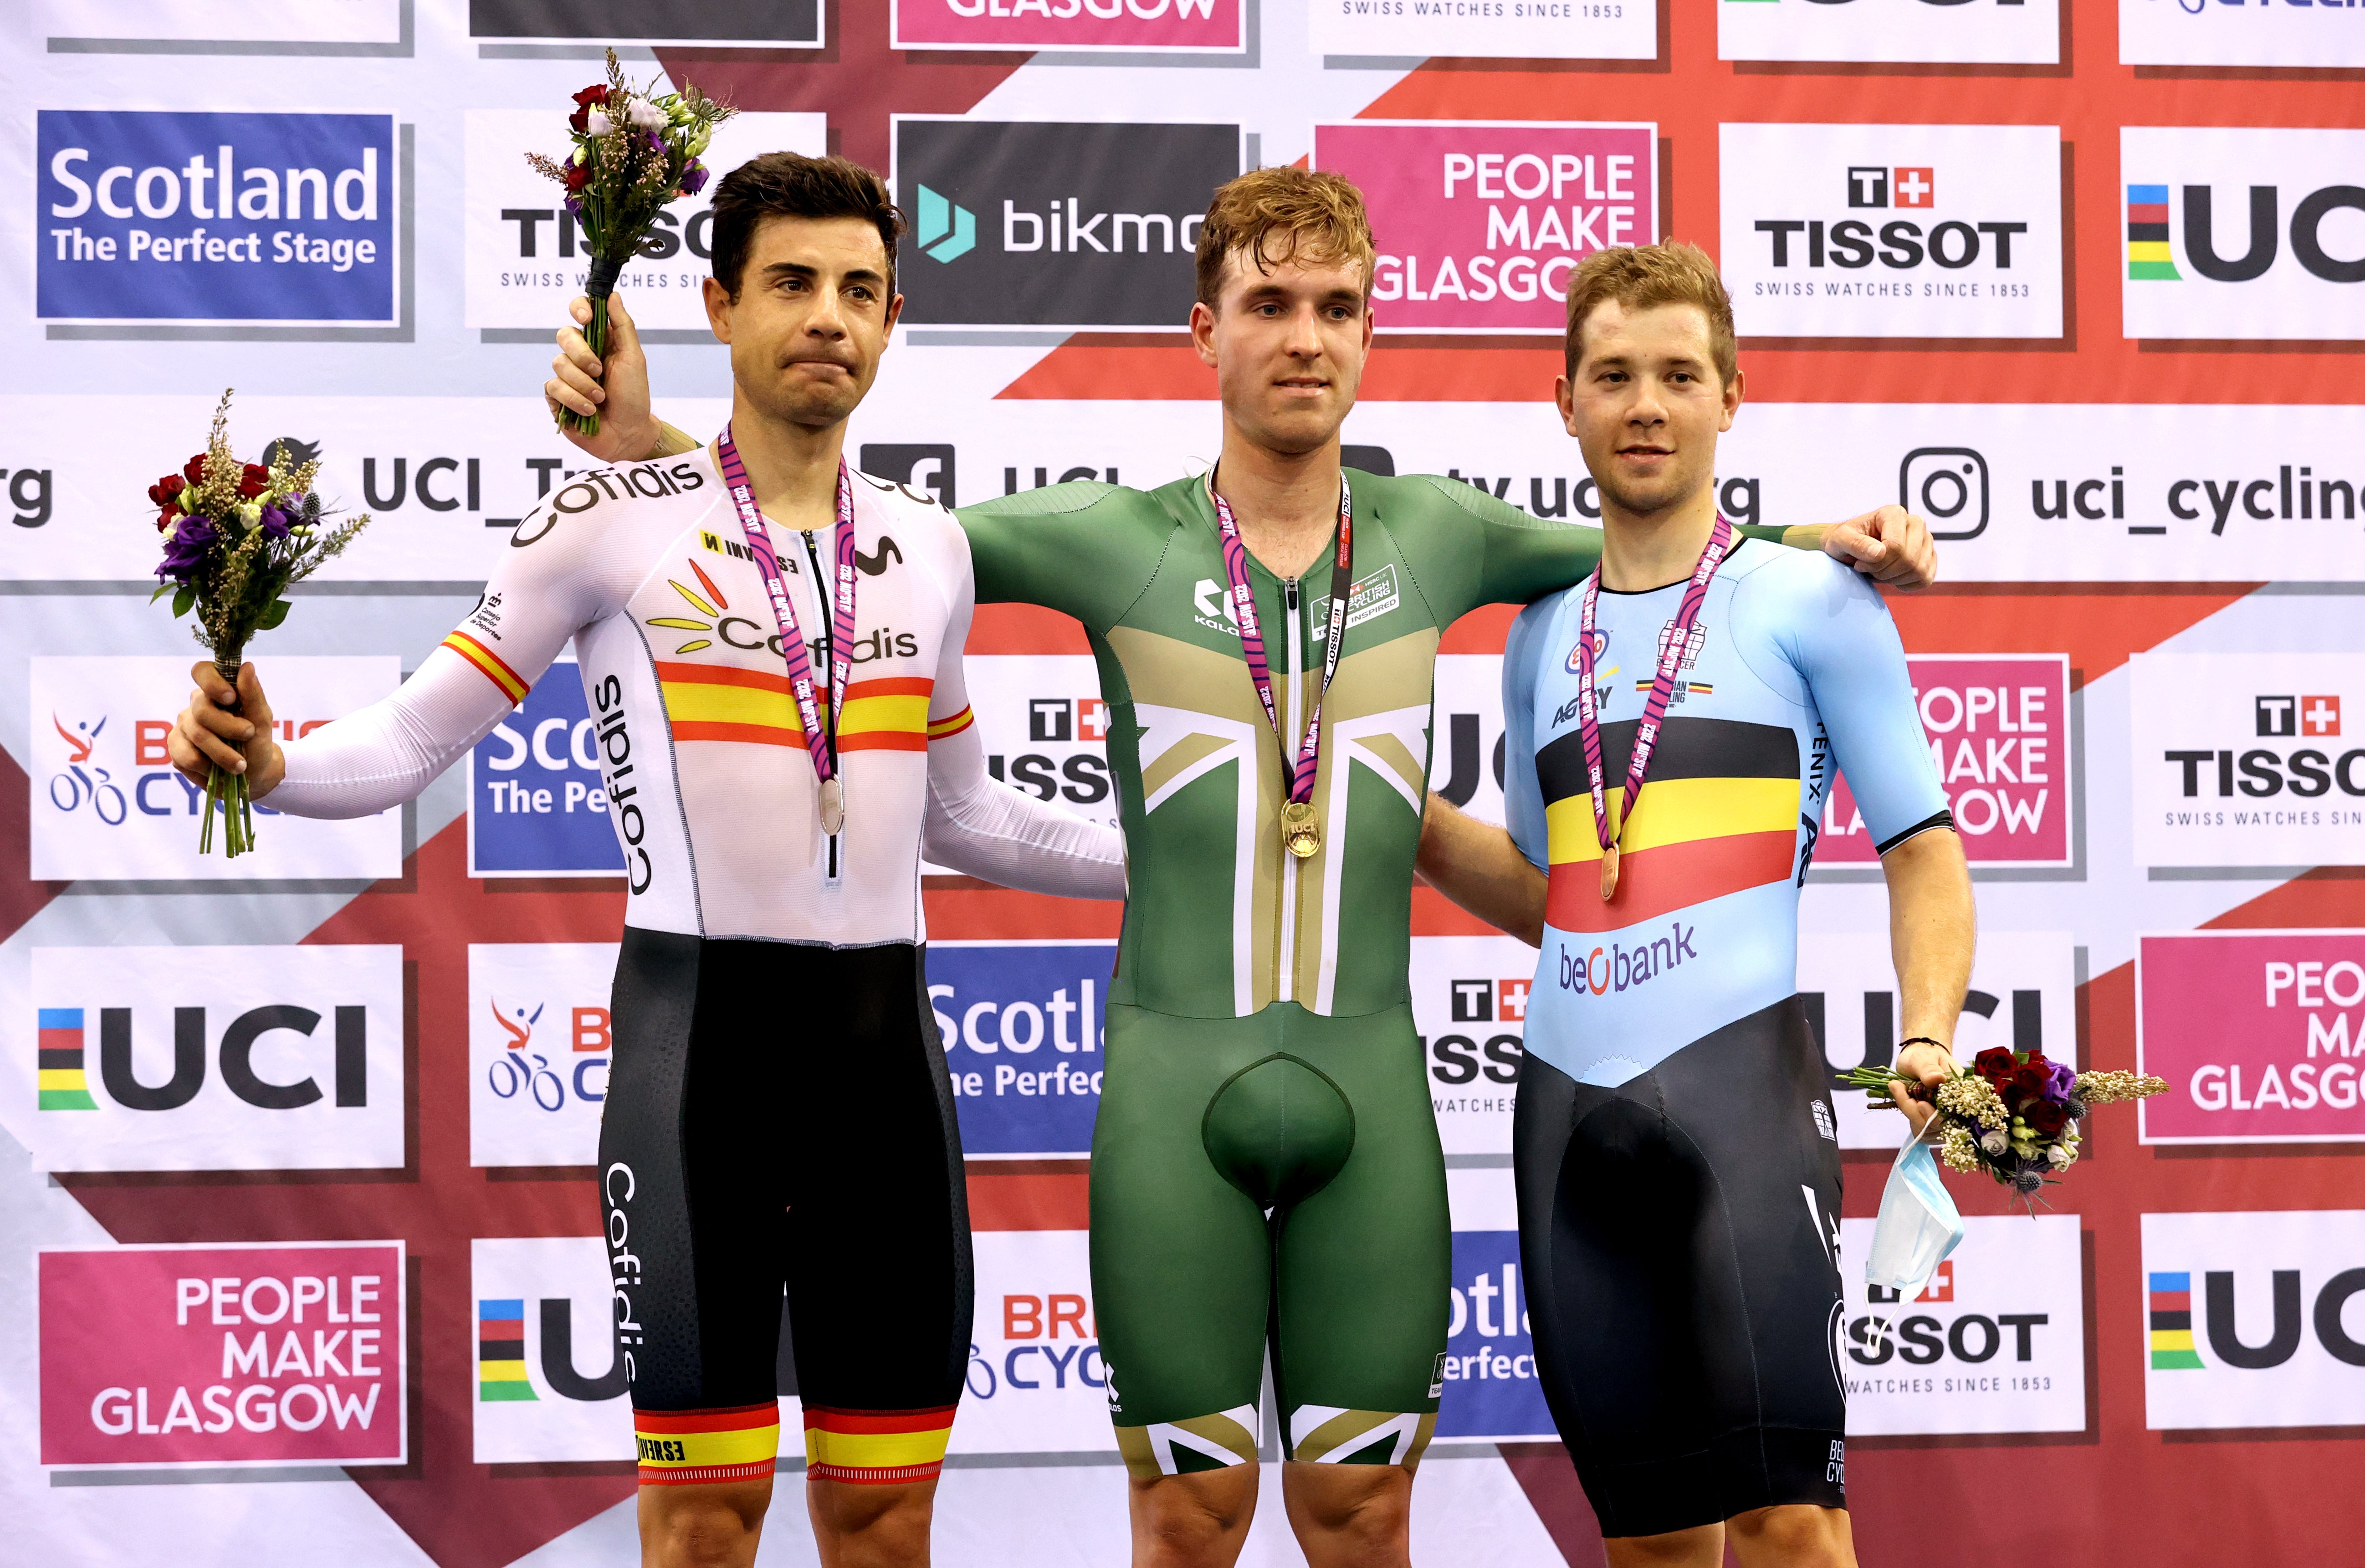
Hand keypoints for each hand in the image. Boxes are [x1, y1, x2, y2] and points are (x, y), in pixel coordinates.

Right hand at [169, 662, 284, 799]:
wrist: (254, 774)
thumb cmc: (257, 742)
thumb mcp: (262, 721)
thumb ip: (253, 695)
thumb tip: (247, 666)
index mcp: (215, 692)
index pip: (201, 671)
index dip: (212, 682)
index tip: (231, 698)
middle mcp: (195, 706)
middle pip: (202, 710)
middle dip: (229, 727)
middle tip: (248, 735)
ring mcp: (182, 727)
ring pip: (197, 735)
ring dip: (224, 753)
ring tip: (240, 764)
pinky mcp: (176, 749)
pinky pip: (187, 756)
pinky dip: (208, 766)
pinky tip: (217, 769)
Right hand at [547, 292, 659, 464]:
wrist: (628, 433)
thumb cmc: (634, 396)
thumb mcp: (633, 358)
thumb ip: (623, 326)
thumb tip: (612, 294)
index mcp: (599, 341)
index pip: (579, 312)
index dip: (578, 309)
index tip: (586, 318)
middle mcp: (579, 354)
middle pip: (564, 335)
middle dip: (582, 355)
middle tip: (599, 372)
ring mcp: (566, 375)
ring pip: (558, 364)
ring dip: (583, 384)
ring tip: (600, 399)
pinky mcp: (556, 397)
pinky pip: (553, 388)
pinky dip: (574, 400)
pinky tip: (589, 411)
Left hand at [1823, 504, 1937, 588]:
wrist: (1849, 548)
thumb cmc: (1844, 541)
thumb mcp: (1839, 540)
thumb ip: (1855, 543)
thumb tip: (1879, 552)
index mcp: (1894, 513)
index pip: (1895, 547)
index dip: (1876, 563)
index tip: (1859, 563)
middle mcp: (1916, 523)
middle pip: (1909, 560)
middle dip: (1884, 573)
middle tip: (1868, 570)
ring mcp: (1926, 540)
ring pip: (1919, 571)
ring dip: (1894, 579)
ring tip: (1879, 572)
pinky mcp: (1930, 557)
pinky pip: (1925, 579)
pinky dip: (1907, 585)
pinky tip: (1892, 578)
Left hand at [1889, 1038, 1954, 1136]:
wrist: (1919, 1059)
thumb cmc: (1924, 1056)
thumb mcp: (1923, 1057)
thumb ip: (1928, 1068)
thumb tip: (1936, 1078)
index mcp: (1962, 1092)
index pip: (1954, 1113)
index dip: (1936, 1114)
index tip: (1919, 1103)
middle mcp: (1957, 1109)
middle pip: (1938, 1126)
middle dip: (1916, 1111)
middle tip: (1898, 1086)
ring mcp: (1945, 1118)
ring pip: (1927, 1129)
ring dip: (1909, 1111)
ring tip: (1899, 1087)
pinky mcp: (1933, 1122)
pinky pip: (1921, 1130)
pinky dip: (1909, 1115)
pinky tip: (1902, 1097)